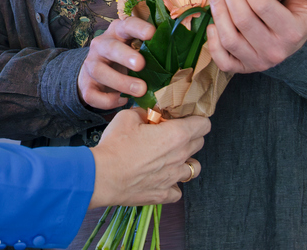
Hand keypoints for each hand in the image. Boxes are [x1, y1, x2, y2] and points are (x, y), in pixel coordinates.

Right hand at [78, 17, 155, 108]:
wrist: (97, 75)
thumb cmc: (126, 60)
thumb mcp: (137, 49)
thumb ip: (152, 49)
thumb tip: (182, 52)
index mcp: (118, 33)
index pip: (127, 24)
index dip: (138, 28)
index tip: (152, 33)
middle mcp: (101, 45)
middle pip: (110, 47)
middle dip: (125, 55)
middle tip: (141, 64)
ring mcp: (91, 65)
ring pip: (100, 71)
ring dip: (120, 81)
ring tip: (140, 90)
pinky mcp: (86, 85)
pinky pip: (93, 94)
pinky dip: (108, 100)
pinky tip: (123, 101)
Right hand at [88, 108, 207, 207]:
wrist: (103, 176)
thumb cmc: (115, 146)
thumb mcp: (127, 117)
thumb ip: (143, 112)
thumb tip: (147, 114)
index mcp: (176, 135)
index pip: (204, 124)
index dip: (195, 118)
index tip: (185, 118)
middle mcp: (180, 156)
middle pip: (200, 143)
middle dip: (189, 136)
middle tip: (170, 133)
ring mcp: (174, 177)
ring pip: (195, 168)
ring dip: (185, 161)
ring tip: (170, 158)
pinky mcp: (164, 193)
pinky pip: (178, 190)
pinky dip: (173, 184)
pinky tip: (161, 178)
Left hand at [206, 0, 306, 73]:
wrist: (296, 41)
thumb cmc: (300, 14)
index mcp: (292, 32)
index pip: (263, 6)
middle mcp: (275, 50)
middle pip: (243, 20)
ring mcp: (258, 62)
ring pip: (230, 39)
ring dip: (218, 13)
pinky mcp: (243, 68)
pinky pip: (222, 60)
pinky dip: (212, 42)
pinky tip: (213, 24)